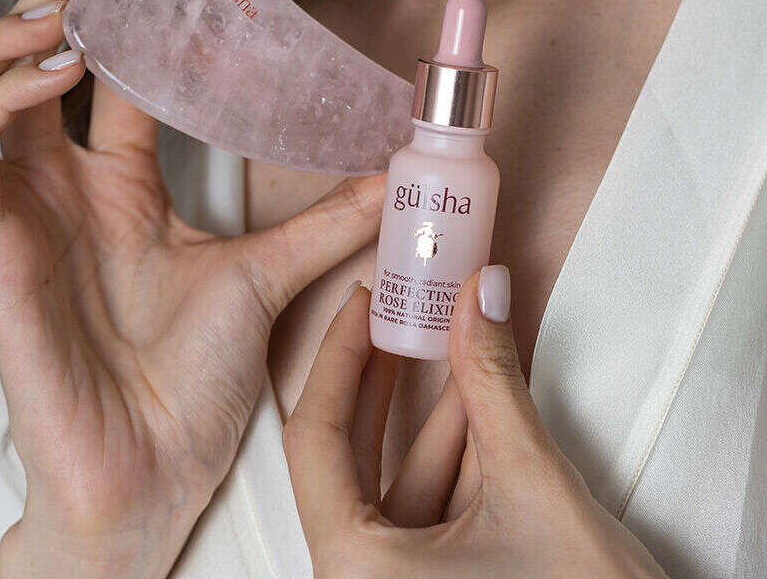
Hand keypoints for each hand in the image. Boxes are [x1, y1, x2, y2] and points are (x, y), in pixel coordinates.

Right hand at [0, 0, 384, 578]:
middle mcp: (67, 189)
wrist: (151, 467)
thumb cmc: (191, 380)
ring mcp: (23, 213)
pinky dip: (0, 97)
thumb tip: (392, 178)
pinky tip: (59, 70)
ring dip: (25, 28)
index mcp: (123, 188)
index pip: (112, 76)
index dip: (129, 12)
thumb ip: (326, 223)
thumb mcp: (266, 275)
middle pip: (44, 59)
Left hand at [283, 269, 667, 578]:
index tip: (362, 305)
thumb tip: (483, 295)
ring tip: (450, 340)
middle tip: (397, 313)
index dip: (338, 356)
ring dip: (431, 412)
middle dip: (380, 377)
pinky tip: (478, 402)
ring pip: (396, 481)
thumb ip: (494, 381)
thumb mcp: (532, 483)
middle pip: (347, 456)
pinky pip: (426, 509)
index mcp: (355, 572)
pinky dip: (452, 456)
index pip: (315, 438)